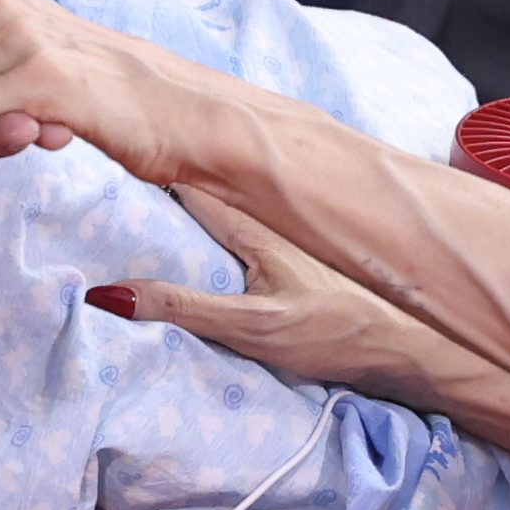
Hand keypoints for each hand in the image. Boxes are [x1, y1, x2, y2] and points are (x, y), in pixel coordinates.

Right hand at [90, 200, 442, 403]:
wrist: (410, 345)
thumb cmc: (338, 333)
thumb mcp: (252, 329)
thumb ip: (182, 309)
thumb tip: (106, 294)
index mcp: (254, 221)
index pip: (185, 181)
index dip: (144, 171)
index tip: (98, 163)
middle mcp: (269, 211)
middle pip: (203, 182)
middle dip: (160, 176)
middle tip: (107, 172)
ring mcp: (285, 225)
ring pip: (225, 196)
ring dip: (186, 193)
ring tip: (131, 191)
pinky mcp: (298, 244)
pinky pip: (241, 214)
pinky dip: (211, 213)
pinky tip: (190, 224)